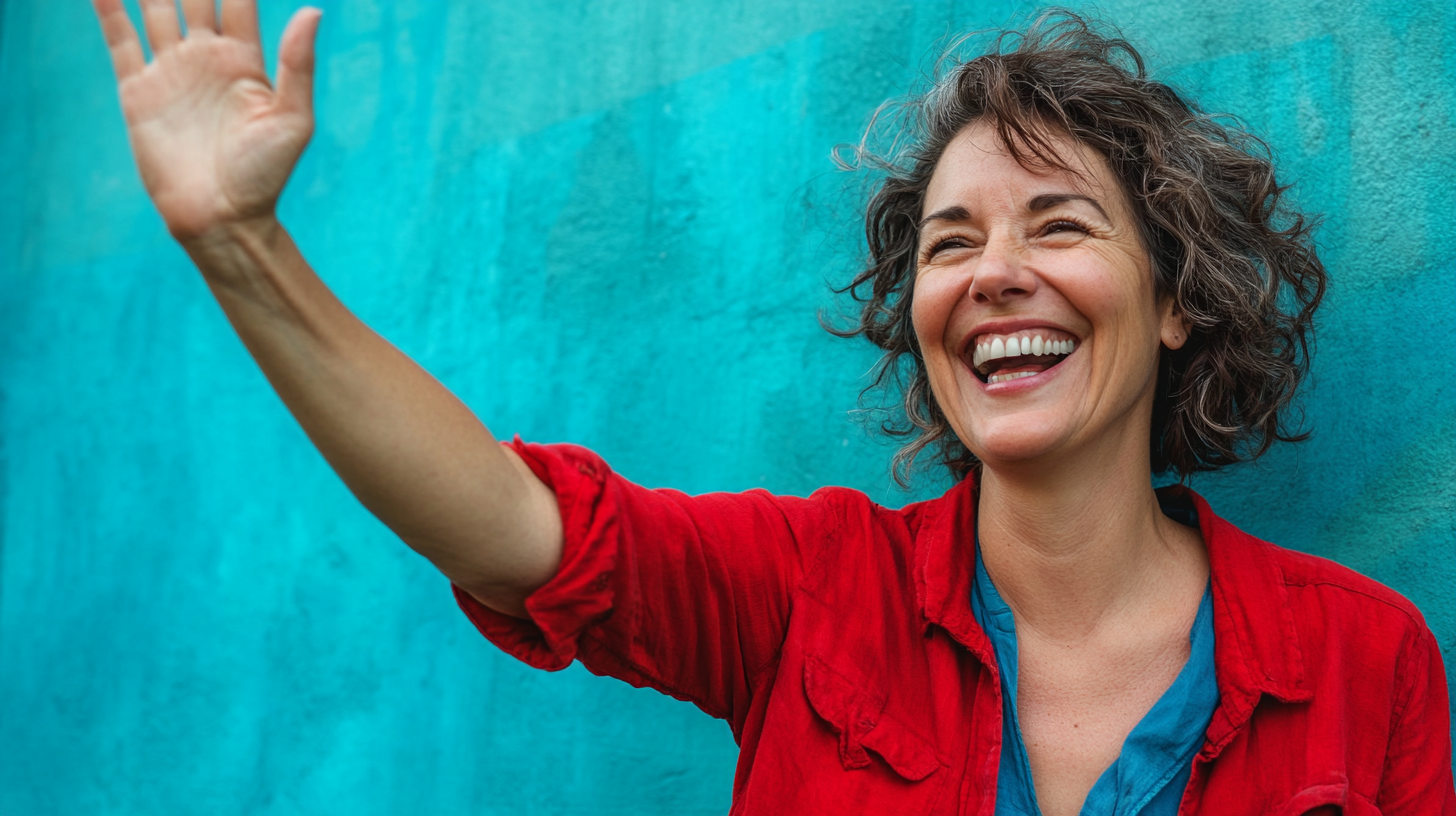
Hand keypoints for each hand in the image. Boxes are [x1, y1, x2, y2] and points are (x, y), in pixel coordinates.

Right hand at [93, 0, 321, 240]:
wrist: (221, 218)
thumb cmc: (265, 176)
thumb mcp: (293, 120)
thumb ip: (298, 65)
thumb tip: (313, 10)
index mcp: (247, 61)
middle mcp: (207, 58)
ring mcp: (172, 71)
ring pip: (155, 6)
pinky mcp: (139, 90)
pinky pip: (120, 38)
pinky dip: (109, 7)